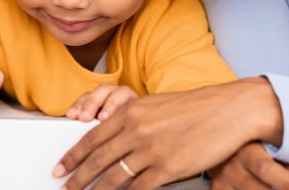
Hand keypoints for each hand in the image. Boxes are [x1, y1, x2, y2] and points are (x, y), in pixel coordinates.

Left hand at [53, 78, 288, 189]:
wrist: (228, 110)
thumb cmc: (196, 107)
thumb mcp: (156, 106)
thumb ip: (133, 120)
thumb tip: (113, 137)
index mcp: (131, 112)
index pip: (91, 138)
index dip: (72, 157)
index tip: (60, 168)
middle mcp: (136, 130)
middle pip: (97, 161)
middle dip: (77, 178)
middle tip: (66, 188)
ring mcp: (151, 150)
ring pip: (114, 178)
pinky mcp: (168, 168)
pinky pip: (139, 189)